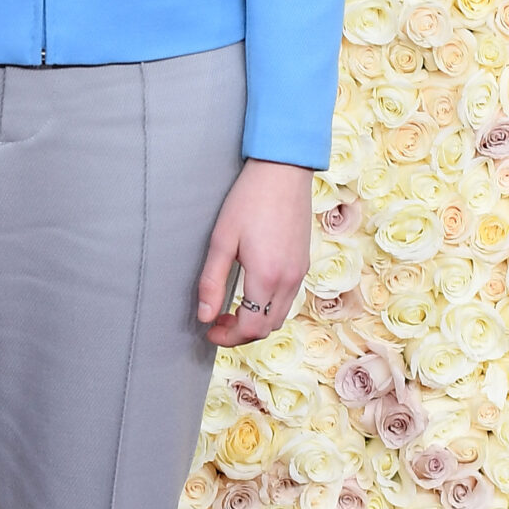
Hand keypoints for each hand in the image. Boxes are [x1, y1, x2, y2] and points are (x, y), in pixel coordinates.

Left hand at [196, 158, 314, 346]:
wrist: (283, 171)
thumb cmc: (249, 200)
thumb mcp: (222, 240)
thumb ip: (212, 281)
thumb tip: (205, 316)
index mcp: (267, 276)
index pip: (251, 327)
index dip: (228, 337)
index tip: (209, 330)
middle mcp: (289, 279)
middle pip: (268, 327)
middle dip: (241, 333)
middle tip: (217, 322)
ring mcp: (300, 271)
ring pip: (280, 315)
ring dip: (256, 321)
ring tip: (232, 310)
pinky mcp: (303, 262)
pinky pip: (288, 298)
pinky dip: (269, 307)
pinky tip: (252, 293)